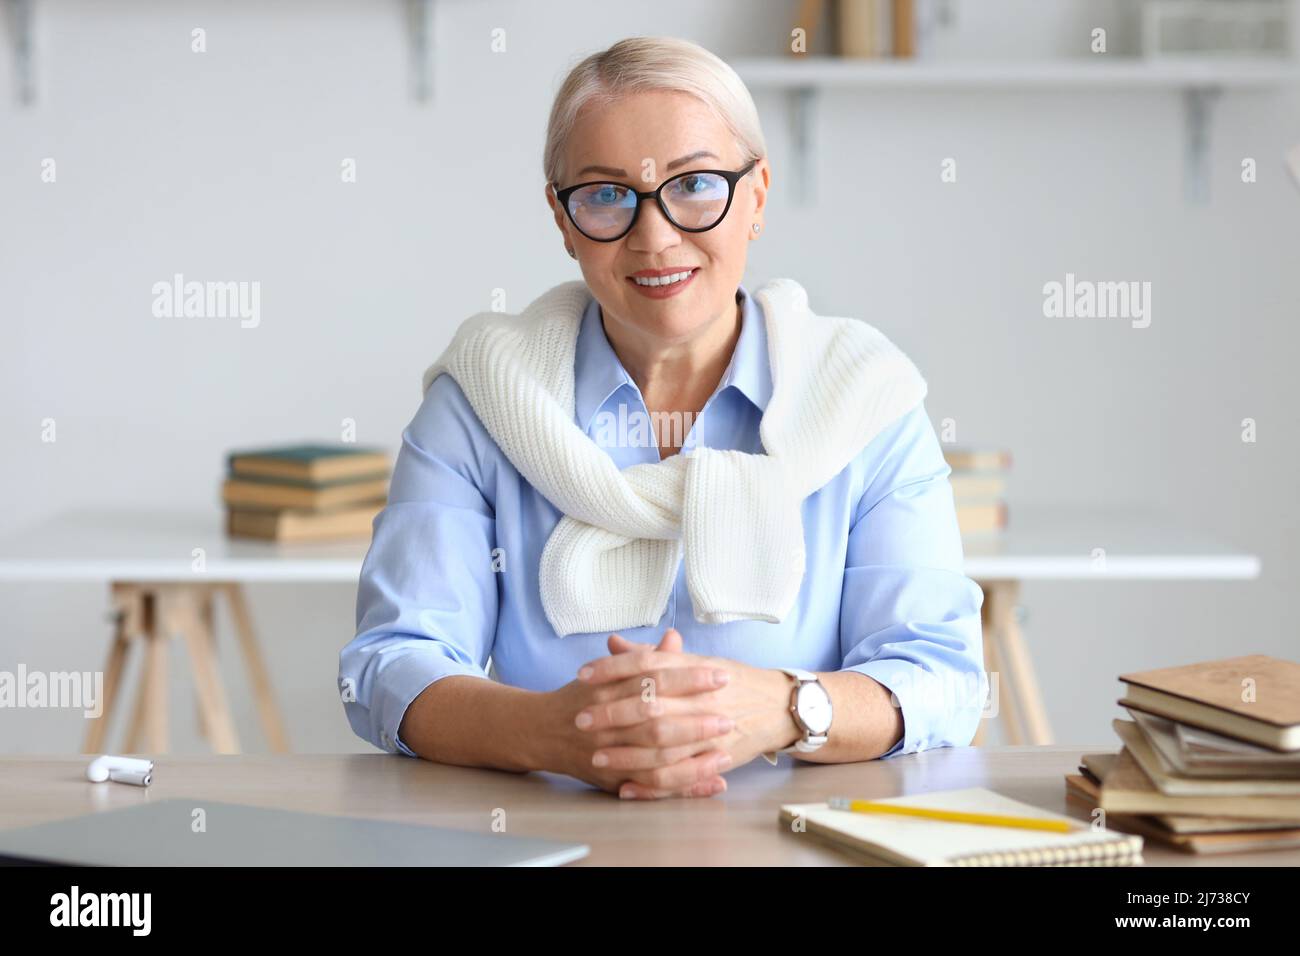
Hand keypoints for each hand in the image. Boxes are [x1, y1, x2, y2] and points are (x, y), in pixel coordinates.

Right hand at [537, 628, 735, 797]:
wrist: (541, 730)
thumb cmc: (582, 696)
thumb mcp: (608, 671)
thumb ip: (643, 658)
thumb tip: (674, 638)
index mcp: (608, 688)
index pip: (654, 680)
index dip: (689, 678)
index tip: (721, 675)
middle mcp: (607, 722)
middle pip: (656, 721)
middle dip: (695, 720)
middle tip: (729, 716)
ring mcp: (610, 754)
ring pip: (656, 759)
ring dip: (695, 757)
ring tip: (727, 751)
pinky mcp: (615, 780)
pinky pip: (655, 787)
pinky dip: (686, 787)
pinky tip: (715, 782)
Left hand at [577, 628, 801, 799]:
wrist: (778, 705)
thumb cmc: (731, 681)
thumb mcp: (695, 661)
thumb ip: (652, 656)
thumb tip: (613, 644)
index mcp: (694, 669)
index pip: (647, 664)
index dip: (613, 669)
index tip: (584, 675)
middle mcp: (700, 699)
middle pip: (650, 706)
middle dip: (612, 714)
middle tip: (581, 719)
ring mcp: (709, 731)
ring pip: (661, 746)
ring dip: (625, 754)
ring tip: (596, 757)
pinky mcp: (715, 758)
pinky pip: (679, 777)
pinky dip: (651, 785)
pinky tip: (626, 787)